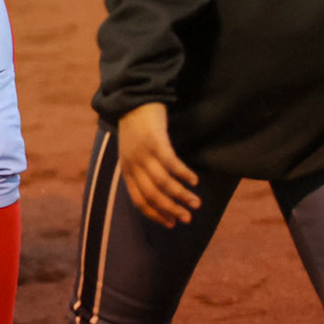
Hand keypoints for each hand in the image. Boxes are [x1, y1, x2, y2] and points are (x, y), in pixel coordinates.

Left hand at [116, 102, 199, 226]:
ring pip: (163, 182)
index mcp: (127, 170)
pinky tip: (194, 181)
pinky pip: (170, 163)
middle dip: (171, 209)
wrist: (132, 99)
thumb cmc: (135, 128)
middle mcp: (133, 164)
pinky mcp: (155, 140)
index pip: (139, 200)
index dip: (155, 214)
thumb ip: (141, 170)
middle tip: (188, 218)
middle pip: (152, 195)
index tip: (171, 223)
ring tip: (196, 202)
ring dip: (181, 195)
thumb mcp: (131, 152)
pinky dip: (183, 174)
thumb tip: (158, 191)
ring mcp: (143, 153)